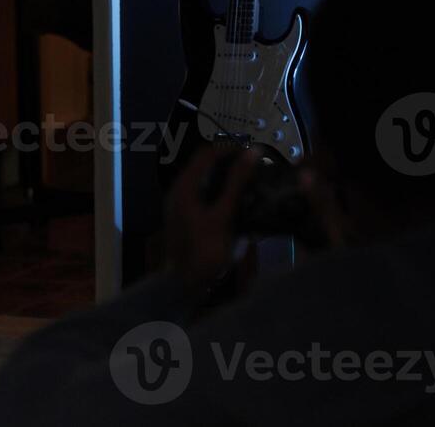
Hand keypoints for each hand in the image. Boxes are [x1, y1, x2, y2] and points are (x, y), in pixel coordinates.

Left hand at [164, 147, 257, 297]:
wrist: (186, 286)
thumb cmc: (204, 251)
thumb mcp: (225, 215)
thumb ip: (237, 182)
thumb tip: (252, 153)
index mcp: (184, 187)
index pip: (207, 153)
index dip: (230, 147)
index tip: (251, 151)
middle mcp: (179, 192)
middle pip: (206, 165)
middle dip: (231, 162)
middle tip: (254, 166)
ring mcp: (182, 205)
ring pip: (207, 180)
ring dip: (228, 178)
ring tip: (250, 182)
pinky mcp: (188, 217)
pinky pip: (206, 195)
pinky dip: (223, 193)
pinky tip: (238, 202)